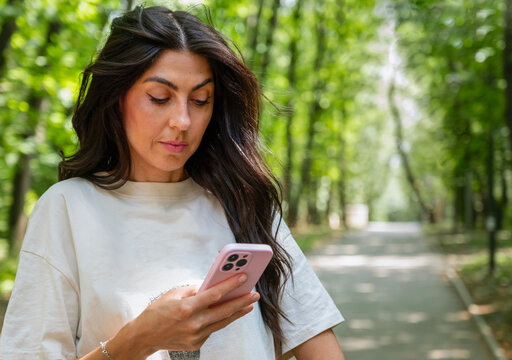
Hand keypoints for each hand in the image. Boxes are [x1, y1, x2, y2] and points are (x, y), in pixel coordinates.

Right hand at [133, 273, 258, 353]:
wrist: (144, 336)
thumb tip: (211, 286)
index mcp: (186, 308)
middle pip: (224, 310)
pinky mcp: (196, 344)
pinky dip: (220, 320)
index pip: (214, 294)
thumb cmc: (157, 312)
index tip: (244, 277)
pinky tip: (229, 313)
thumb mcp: (173, 294)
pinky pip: (212, 329)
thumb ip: (194, 290)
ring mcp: (196, 336)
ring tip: (249, 304)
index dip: (231, 285)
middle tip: (254, 294)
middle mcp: (193, 323)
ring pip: (222, 322)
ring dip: (237, 312)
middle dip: (242, 301)